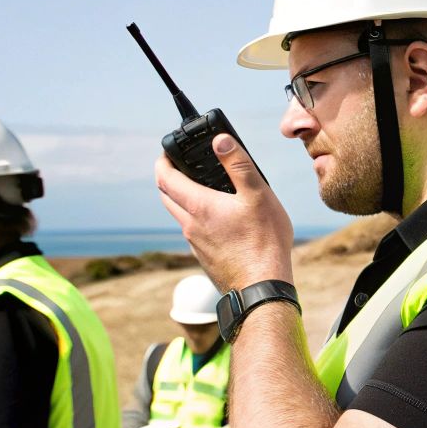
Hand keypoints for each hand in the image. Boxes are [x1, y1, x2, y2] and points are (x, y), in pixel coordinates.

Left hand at [156, 134, 293, 291]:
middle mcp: (190, 225)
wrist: (262, 287)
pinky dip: (199, 219)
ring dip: (184, 199)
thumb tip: (220, 140)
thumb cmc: (264, 241)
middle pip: (167, 196)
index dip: (162, 161)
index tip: (168, 151)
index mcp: (199, 206)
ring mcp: (196, 244)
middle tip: (183, 167)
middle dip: (170, 178)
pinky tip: (222, 220)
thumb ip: (238, 165)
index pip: (164, 178)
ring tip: (206, 190)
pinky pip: (195, 232)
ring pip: (181, 215)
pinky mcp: (205, 257)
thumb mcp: (258, 195)